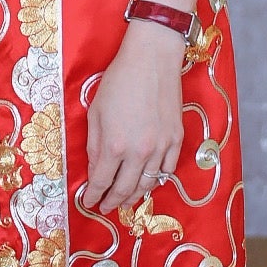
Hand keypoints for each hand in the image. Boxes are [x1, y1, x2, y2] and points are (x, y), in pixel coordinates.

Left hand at [81, 21, 183, 215]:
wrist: (152, 60)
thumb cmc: (118, 81)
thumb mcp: (95, 113)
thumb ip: (94, 146)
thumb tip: (95, 171)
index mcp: (114, 145)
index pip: (102, 182)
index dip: (94, 195)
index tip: (89, 202)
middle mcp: (139, 152)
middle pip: (125, 189)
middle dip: (113, 201)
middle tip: (106, 206)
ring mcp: (162, 147)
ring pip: (148, 183)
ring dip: (135, 195)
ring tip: (125, 199)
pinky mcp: (177, 139)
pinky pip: (168, 169)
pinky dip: (156, 178)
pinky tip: (148, 180)